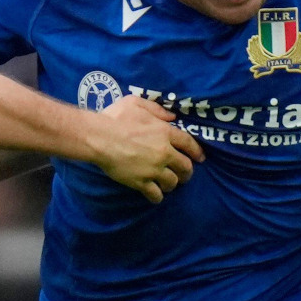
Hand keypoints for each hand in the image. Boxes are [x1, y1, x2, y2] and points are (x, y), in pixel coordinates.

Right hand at [86, 97, 203, 202]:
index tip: (200, 158)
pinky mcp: (141, 182)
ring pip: (172, 182)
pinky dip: (157, 196)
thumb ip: (157, 109)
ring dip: (171, 184)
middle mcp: (164, 153)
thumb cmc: (115, 117)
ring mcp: (153, 169)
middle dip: (187, 172)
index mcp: (165, 133)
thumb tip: (172, 117)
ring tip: (167, 184)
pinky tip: (155, 196)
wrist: (99, 138)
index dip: (197, 152)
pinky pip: (155, 194)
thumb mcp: (136, 103)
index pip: (189, 144)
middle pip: (185, 167)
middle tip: (184, 175)